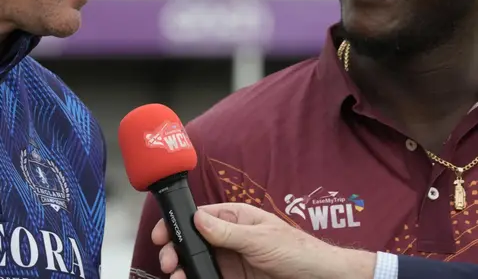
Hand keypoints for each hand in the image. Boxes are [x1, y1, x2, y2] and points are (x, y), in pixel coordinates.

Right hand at [152, 202, 375, 278]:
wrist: (317, 277)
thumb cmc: (295, 250)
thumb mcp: (259, 238)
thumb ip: (227, 231)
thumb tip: (198, 218)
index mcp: (237, 217)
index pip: (201, 215)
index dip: (179, 223)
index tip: (162, 234)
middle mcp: (231, 237)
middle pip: (195, 240)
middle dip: (177, 249)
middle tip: (168, 262)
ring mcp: (232, 260)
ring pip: (200, 262)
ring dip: (184, 269)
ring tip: (176, 277)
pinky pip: (211, 278)